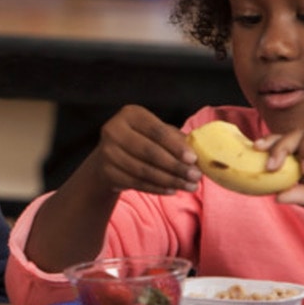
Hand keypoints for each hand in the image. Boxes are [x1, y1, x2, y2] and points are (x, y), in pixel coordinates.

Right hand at [82, 105, 199, 196]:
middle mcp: (114, 130)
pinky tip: (172, 190)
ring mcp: (107, 152)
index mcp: (130, 114)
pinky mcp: (106, 172)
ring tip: (188, 186)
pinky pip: (136, 183)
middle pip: (150, 152)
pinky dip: (156, 188)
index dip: (176, 146)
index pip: (157, 131)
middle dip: (176, 166)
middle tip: (196, 177)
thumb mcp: (155, 133)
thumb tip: (197, 155)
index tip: (194, 159)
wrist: (108, 158)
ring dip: (170, 180)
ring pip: (144, 170)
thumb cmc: (140, 141)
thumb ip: (175, 139)